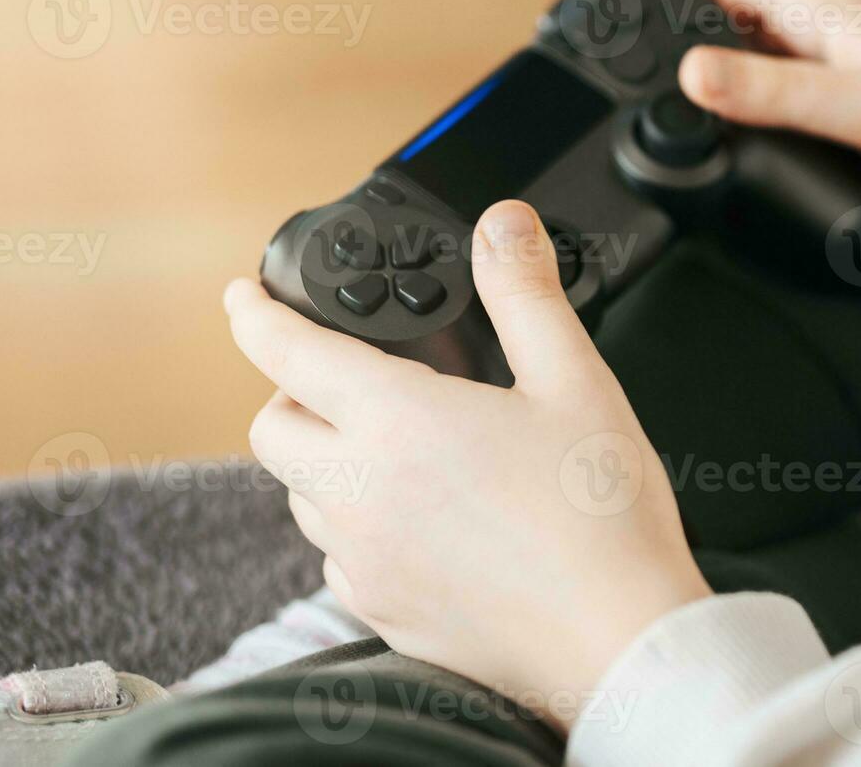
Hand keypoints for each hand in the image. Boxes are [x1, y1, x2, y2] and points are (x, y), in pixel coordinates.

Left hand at [225, 200, 709, 729]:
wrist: (618, 636)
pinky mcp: (384, 609)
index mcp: (398, 420)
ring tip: (392, 450)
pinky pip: (338, 557)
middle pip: (272, 429)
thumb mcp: (574, 381)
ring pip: (301, 495)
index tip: (242, 298)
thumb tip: (503, 224)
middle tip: (344, 378)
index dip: (255, 316)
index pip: (288, 353)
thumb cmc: (601, 514)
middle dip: (291, 392)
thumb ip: (525, 294)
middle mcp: (361, 490)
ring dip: (324, 461)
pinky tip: (418, 521)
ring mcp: (366, 558)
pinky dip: (356, 526)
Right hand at [634, 0, 860, 190]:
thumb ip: (775, 94)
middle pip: (719, 8)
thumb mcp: (856, 107)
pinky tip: (708, 130)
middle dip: (664, 22)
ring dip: (693, 65)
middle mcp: (814, 30)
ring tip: (642, 91)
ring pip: (738, 52)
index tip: (611, 2)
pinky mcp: (828, 106)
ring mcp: (820, 68)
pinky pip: (761, 91)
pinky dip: (726, 102)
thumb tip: (691, 75)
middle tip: (612, 53)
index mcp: (818, 9)